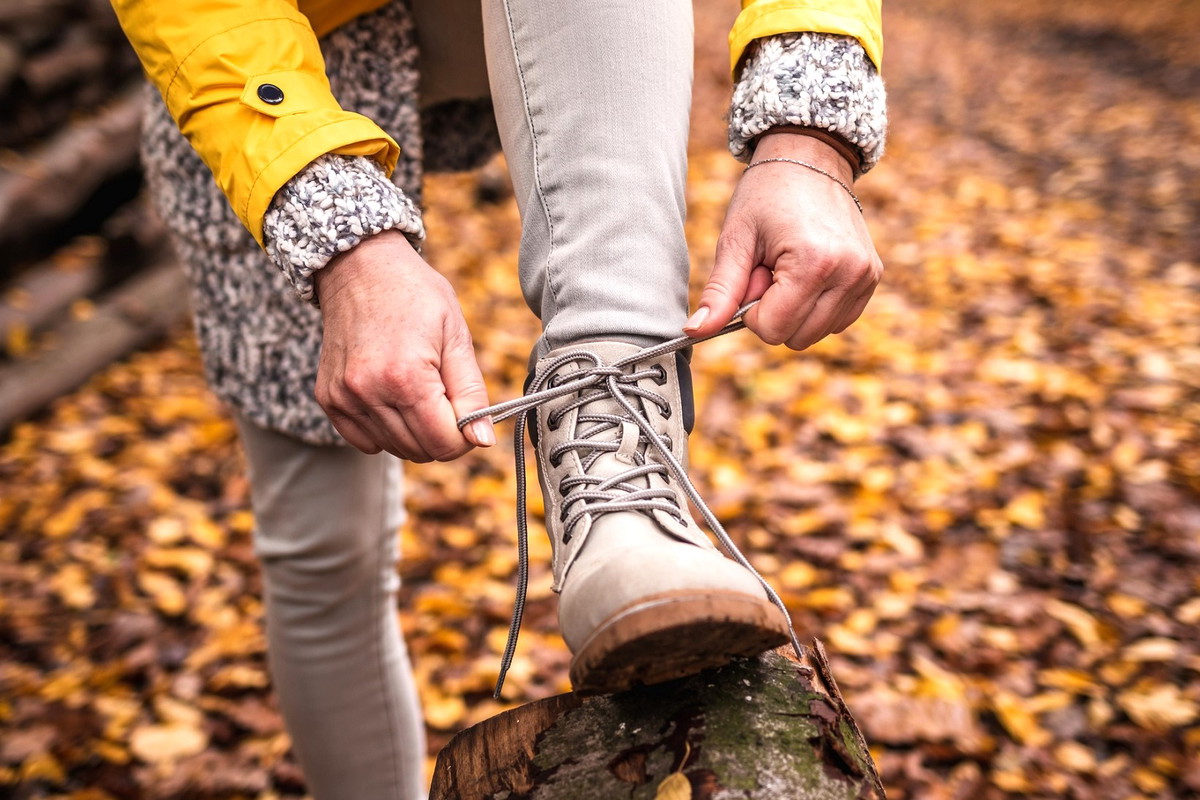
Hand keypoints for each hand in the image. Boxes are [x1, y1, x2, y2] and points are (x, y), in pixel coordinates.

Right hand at [314, 231, 494, 460]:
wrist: (360, 267)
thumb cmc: (415, 295)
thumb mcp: (456, 336)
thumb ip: (472, 394)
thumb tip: (483, 440)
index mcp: (406, 377)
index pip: (444, 444)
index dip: (465, 435)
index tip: (467, 412)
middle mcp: (368, 392)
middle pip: (420, 452)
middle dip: (441, 433)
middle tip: (443, 394)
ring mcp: (343, 398)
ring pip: (394, 449)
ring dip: (414, 431)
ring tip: (417, 388)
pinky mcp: (328, 399)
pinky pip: (365, 442)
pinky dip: (385, 430)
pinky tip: (392, 396)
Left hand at [684, 132, 882, 349]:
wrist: (810, 159)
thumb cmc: (766, 195)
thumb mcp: (736, 240)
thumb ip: (720, 291)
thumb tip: (694, 331)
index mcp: (813, 263)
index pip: (772, 329)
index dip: (752, 310)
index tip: (754, 273)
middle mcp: (849, 273)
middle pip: (796, 338)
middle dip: (774, 310)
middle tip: (771, 267)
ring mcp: (865, 277)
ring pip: (817, 334)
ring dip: (795, 309)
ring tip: (789, 266)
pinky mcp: (872, 278)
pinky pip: (837, 321)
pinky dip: (816, 307)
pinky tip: (809, 272)